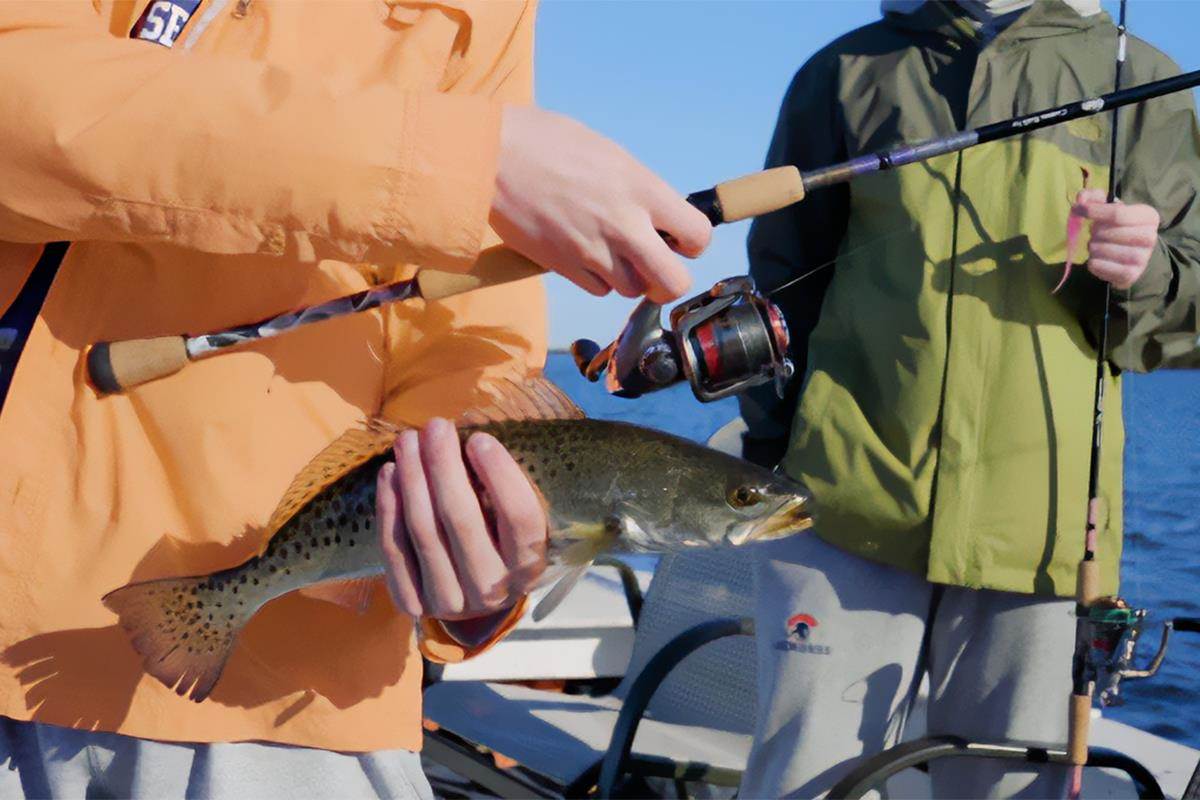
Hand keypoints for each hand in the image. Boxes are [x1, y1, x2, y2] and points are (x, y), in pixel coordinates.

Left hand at [376, 417, 546, 620]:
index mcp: (528, 565)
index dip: (501, 475)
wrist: (473, 599)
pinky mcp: (413, 603)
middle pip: (462, 520)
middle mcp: (492, 589)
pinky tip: (390, 472)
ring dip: (412, 478)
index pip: (519, 518)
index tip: (479, 438)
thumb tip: (466, 437)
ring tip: (408, 440)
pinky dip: (389, 506)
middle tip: (435, 426)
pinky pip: (395, 548)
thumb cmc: (497, 542)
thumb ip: (499, 489)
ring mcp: (450, 600)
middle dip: (444, 466)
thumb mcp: (513, 522)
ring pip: (424, 531)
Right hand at [490, 105, 711, 303]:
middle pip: (673, 282)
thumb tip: (654, 212)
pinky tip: (584, 254)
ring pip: (632, 289)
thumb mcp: (607, 152)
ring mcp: (593, 250)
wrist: (489, 156)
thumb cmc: (544, 141)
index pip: (698, 235)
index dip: (692, 242)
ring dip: (629, 276)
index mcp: (641, 188)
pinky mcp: (563, 266)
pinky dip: (598, 279)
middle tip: (657, 265)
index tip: (678, 237)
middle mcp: (624, 225)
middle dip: (670, 279)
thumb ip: (637, 187)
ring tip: (611, 251)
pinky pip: (598, 290)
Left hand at [1072, 188, 1160, 289]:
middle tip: (1097, 233)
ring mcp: (1141, 258)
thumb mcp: (1111, 208)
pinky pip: (1097, 265)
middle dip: (1093, 232)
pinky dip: (1092, 261)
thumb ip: (1094, 197)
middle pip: (1105, 232)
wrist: (1133, 258)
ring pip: (1099, 249)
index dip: (1093, 211)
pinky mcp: (1129, 275)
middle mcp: (1150, 237)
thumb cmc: (1119, 228)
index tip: (1078, 209)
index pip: (1117, 214)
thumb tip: (1081, 197)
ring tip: (1100, 246)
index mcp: (1149, 217)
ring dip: (1092, 247)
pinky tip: (1101, 258)